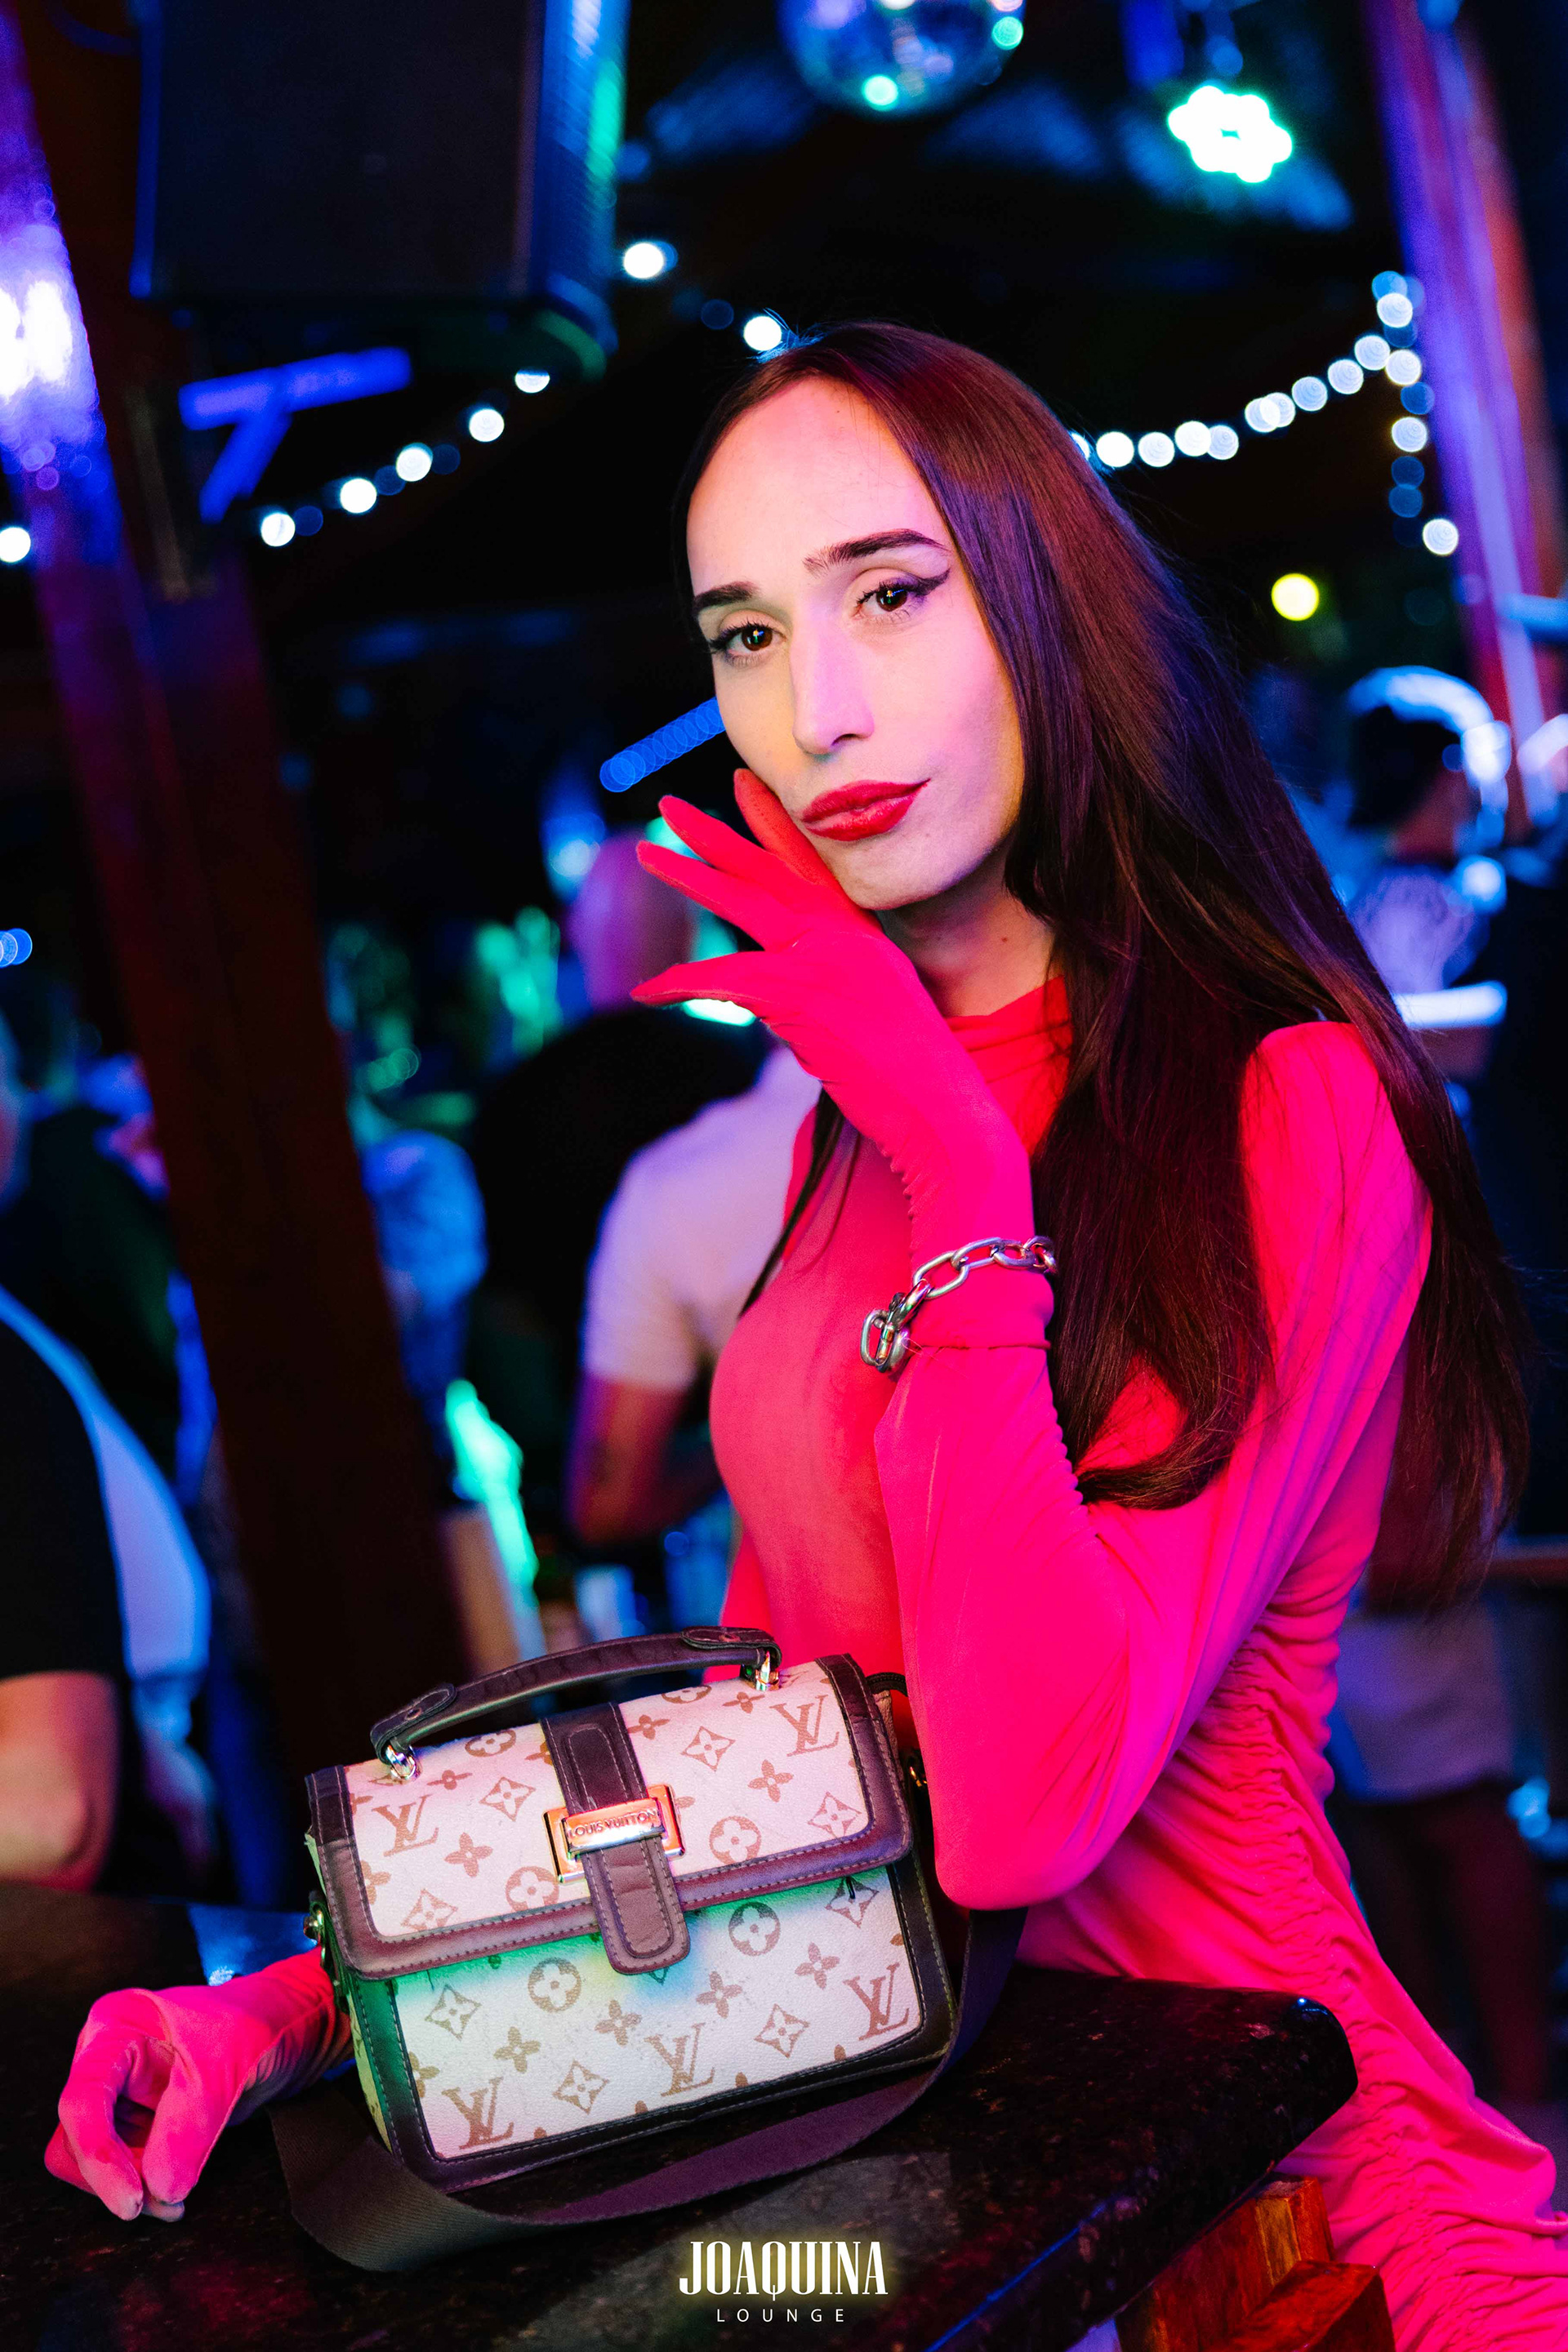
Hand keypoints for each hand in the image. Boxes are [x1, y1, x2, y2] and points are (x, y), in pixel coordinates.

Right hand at [44, 1949, 347, 2222]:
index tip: (130, 2200)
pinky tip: (176, 2193)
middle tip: (160, 2201)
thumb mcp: (223, 2070)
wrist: (290, 2030)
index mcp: (115, 2029)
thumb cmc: (255, 2024)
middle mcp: (107, 2062)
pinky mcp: (139, 2122)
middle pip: (75, 2140)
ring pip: (95, 2163)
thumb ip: (187, 2129)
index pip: (82, 2101)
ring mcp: (121, 2094)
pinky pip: (124, 2168)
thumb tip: (158, 2189)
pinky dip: (146, 2188)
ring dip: (132, 2189)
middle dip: (114, 2177)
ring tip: (175, 2200)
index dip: (97, 2157)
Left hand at [633, 774, 1038, 1272]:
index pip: (812, 864)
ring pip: (743, 902)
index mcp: (865, 936)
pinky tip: (648, 988)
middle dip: (718, 834)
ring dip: (690, 875)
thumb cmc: (912, 1082)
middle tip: (672, 805)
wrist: (941, 1112)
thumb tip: (776, 1002)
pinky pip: (725, 978)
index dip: (774, 823)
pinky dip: (683, 982)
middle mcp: (847, 936)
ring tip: (646, 850)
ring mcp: (825, 960)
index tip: (741, 785)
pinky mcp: (802, 997)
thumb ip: (826, 992)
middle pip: (770, 869)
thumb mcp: (873, 1018)